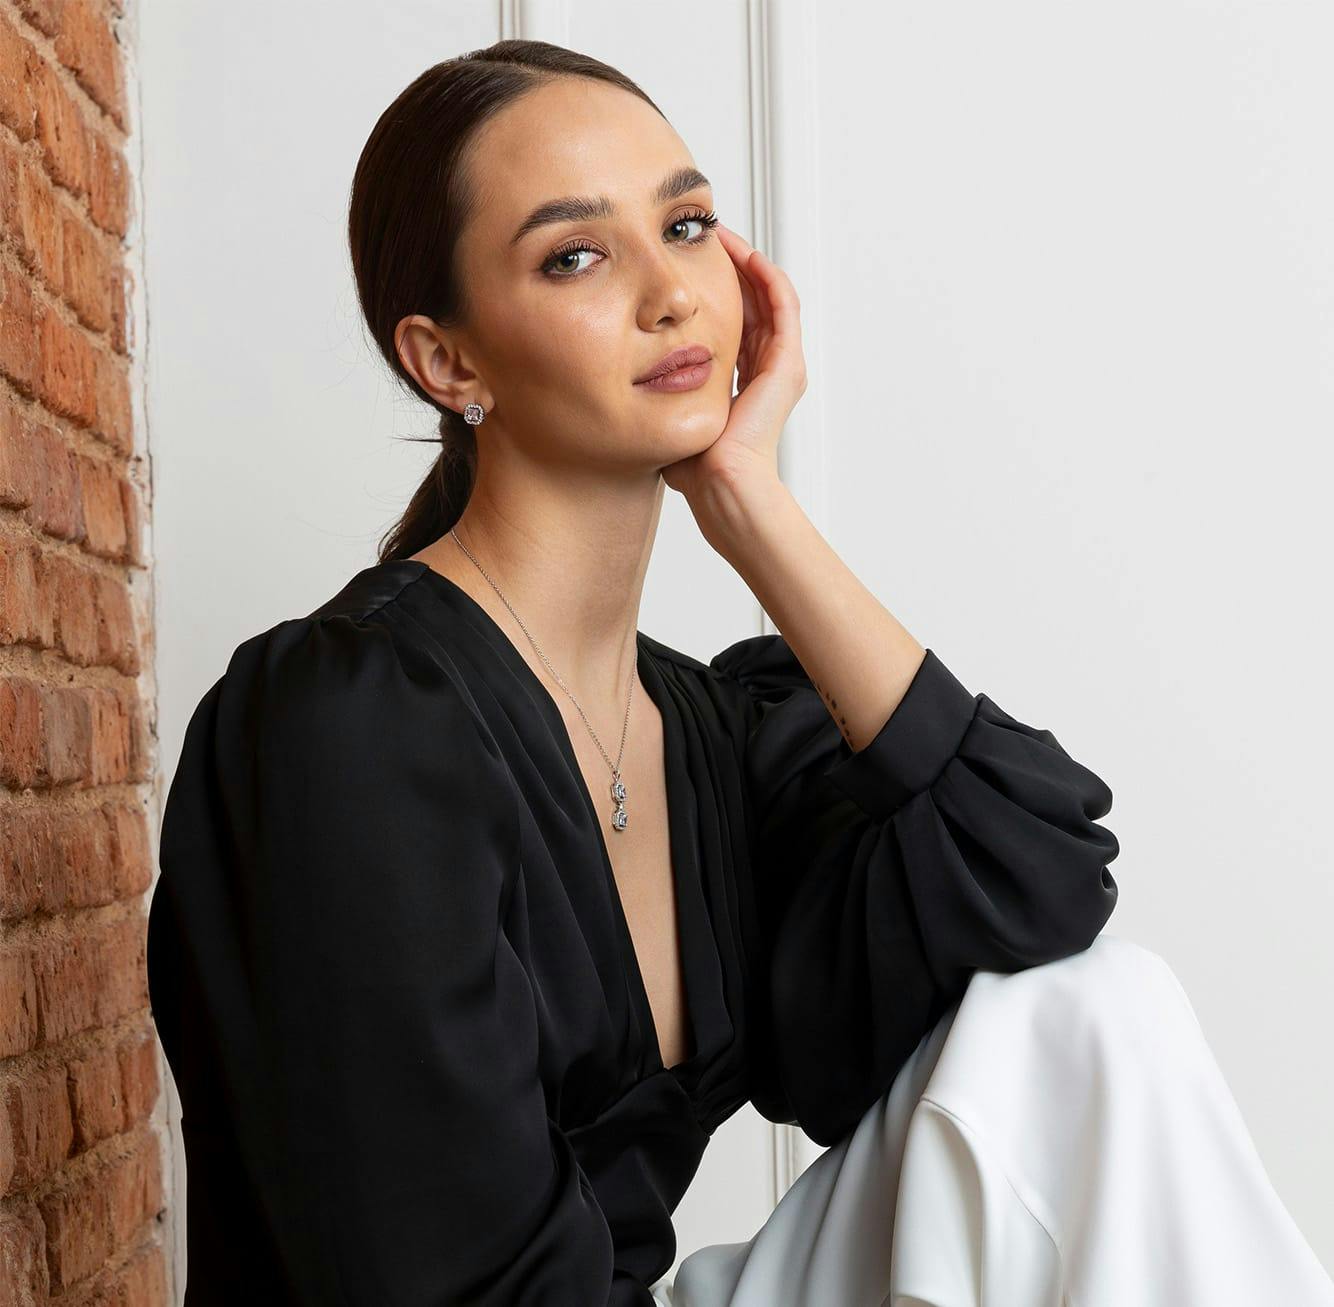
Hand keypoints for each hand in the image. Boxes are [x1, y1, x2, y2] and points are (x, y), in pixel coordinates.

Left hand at [660, 224, 807, 499]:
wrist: (720, 485)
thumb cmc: (694, 467)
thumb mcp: (670, 414)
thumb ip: (656, 392)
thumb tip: (618, 376)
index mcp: (741, 384)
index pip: (731, 324)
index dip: (711, 292)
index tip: (685, 266)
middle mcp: (766, 372)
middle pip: (752, 303)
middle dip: (729, 268)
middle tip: (705, 237)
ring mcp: (780, 367)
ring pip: (769, 296)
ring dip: (747, 262)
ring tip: (722, 235)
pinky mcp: (787, 364)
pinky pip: (782, 304)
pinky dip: (764, 275)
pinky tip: (742, 252)